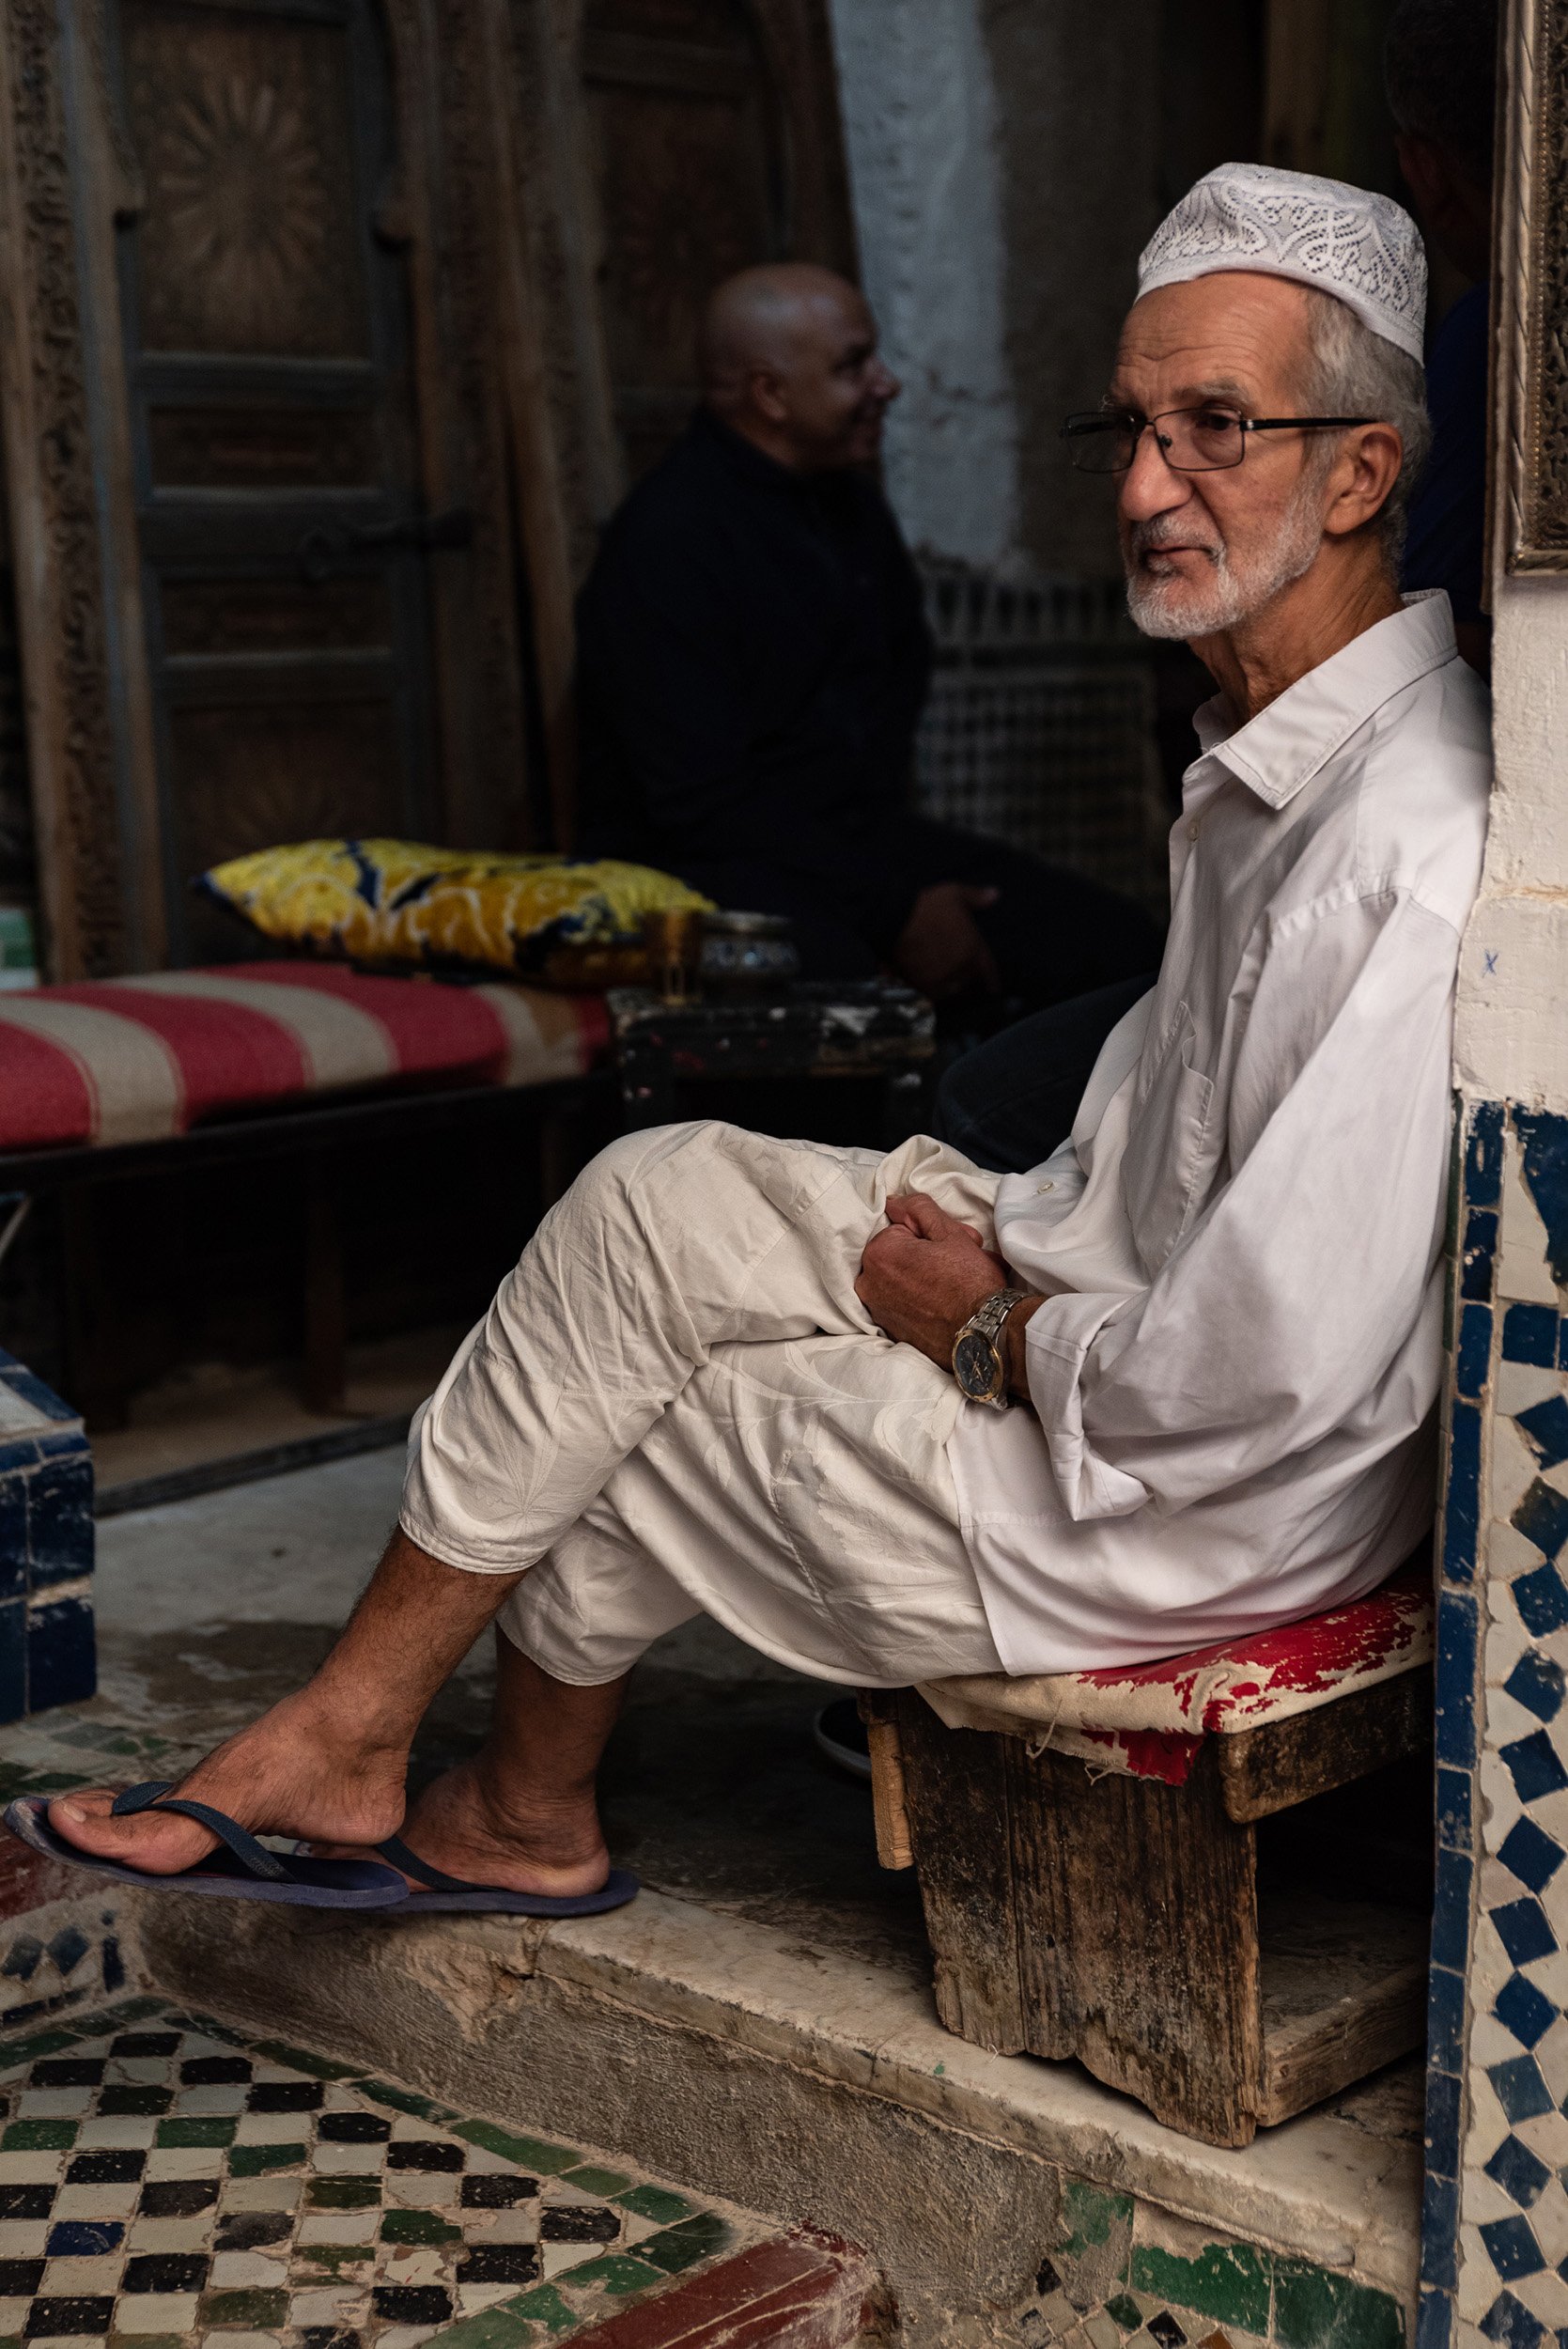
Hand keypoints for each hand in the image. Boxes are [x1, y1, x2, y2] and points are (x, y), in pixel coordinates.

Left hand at [855, 1191, 1009, 1367]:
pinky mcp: (890, 1329)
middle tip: (957, 1263)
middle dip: (927, 1254)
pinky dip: (919, 1298)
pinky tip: (943, 1301)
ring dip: (925, 1274)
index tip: (949, 1245)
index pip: (900, 1229)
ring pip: (901, 1277)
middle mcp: (868, 1283)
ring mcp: (877, 1309)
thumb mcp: (949, 1232)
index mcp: (878, 1254)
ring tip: (954, 1282)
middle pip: (900, 1254)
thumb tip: (893, 1203)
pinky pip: (902, 1301)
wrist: (983, 1334)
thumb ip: (917, 1209)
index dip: (929, 1235)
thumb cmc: (969, 1282)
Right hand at [892, 883, 1002, 999]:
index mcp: (972, 949)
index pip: (988, 971)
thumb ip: (976, 897)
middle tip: (968, 982)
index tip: (994, 990)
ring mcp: (939, 978)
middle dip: (969, 980)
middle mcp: (959, 968)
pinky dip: (932, 991)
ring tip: (948, 985)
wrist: (894, 919)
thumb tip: (995, 894)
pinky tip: (930, 986)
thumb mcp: (954, 894)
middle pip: (969, 981)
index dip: (993, 981)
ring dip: (952, 987)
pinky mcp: (919, 985)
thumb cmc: (926, 905)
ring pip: (951, 990)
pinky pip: (931, 994)